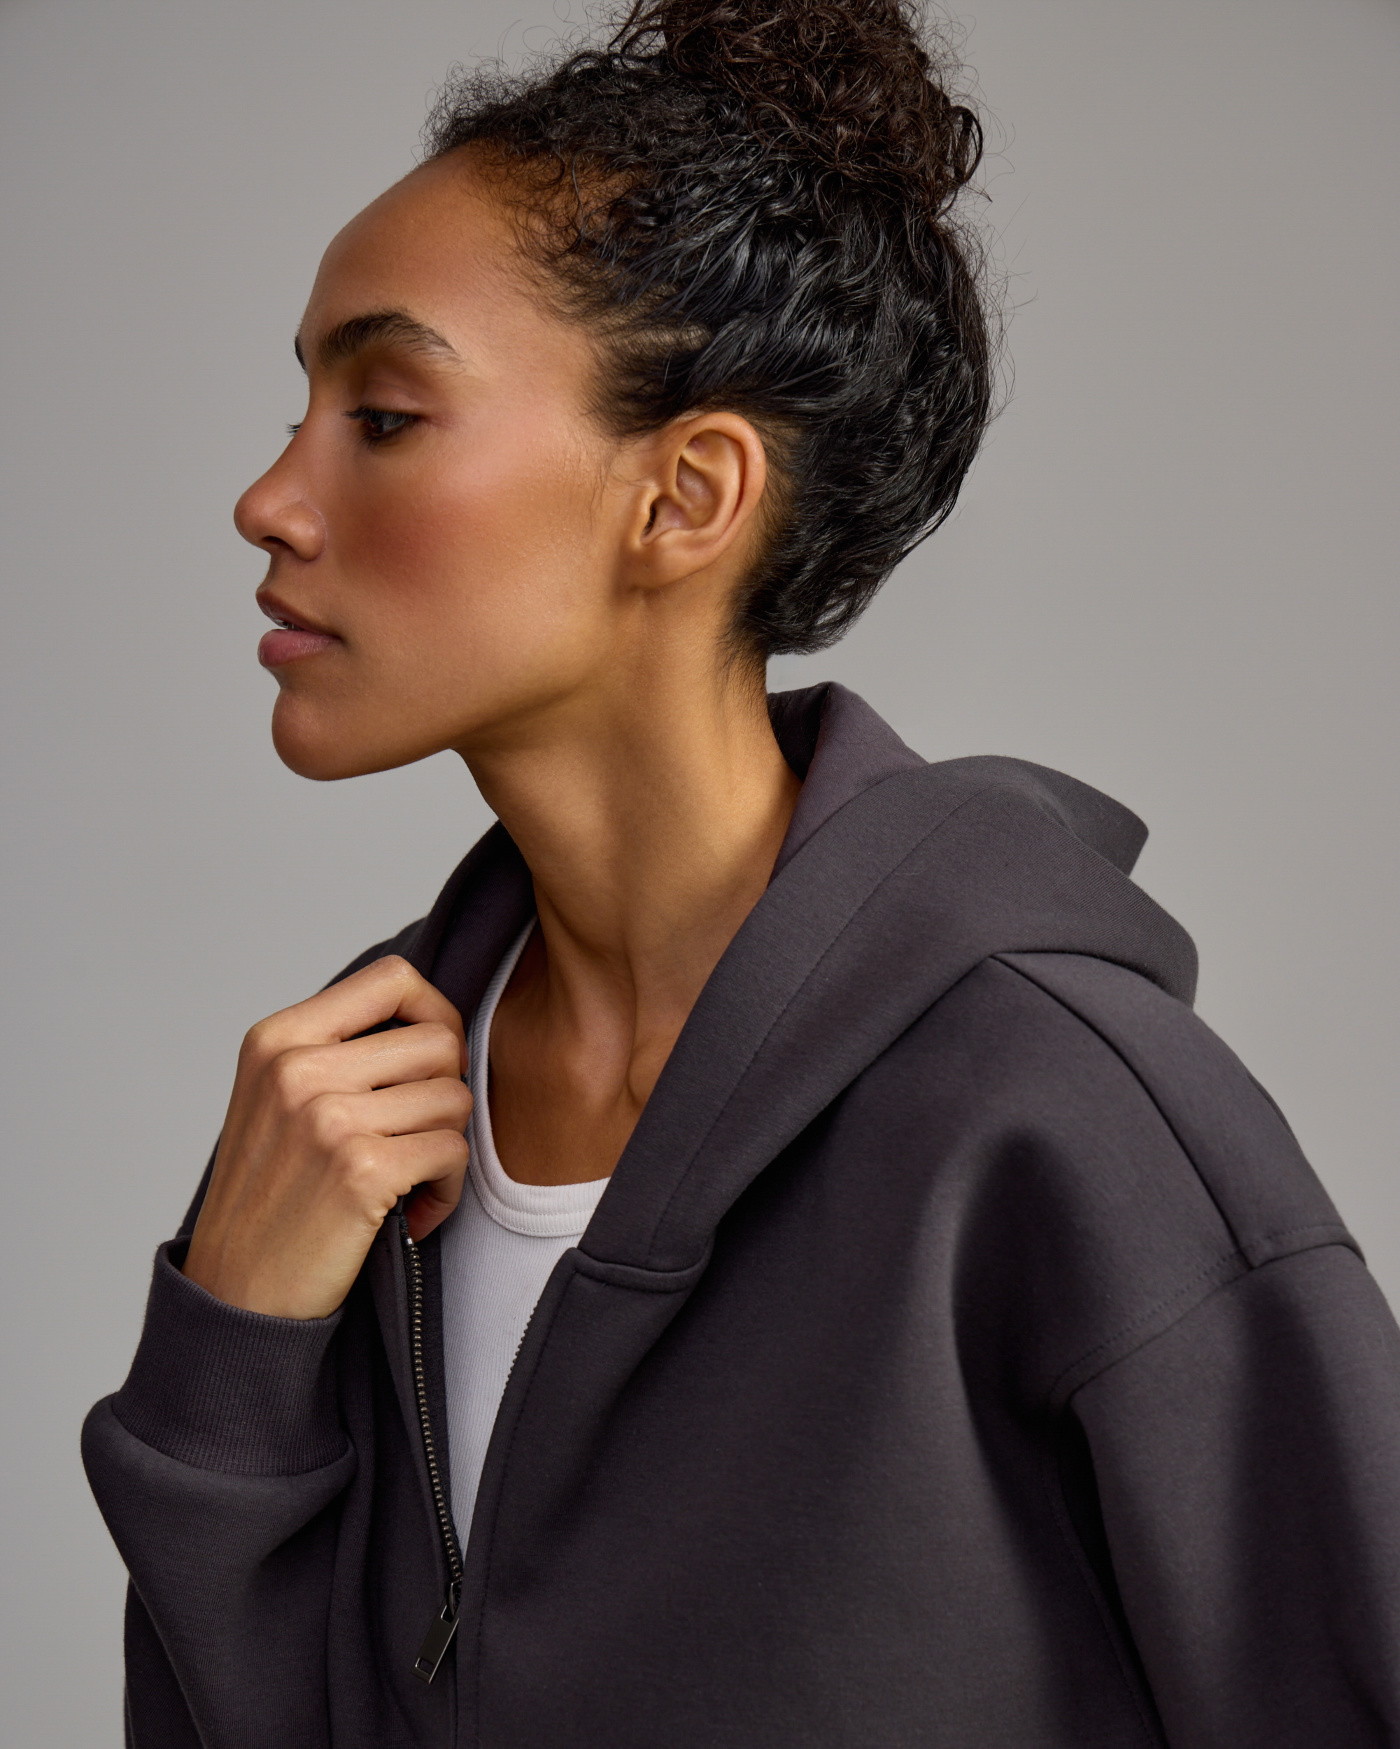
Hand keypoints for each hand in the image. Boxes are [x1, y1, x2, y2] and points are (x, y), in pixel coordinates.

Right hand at [182, 956, 471, 1318]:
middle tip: (417, 1138)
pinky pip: (453, 1152)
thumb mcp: (278, 1099)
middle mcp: (297, 1068)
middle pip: (440, 1040)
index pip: (394, 978)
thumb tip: (434, 1020)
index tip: (430, 1063)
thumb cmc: (270, 1198)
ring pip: (455, 1098)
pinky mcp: (360, 1170)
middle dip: (445, 1093)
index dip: (435, 1013)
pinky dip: (447, 1189)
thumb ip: (339, 1050)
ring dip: (447, 1148)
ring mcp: (327, 1117)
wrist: (232, 1295)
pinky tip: (413, 1214)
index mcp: (277, 1038)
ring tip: (410, 1182)